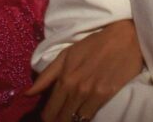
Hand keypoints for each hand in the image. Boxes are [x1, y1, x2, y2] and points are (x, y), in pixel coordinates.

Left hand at [26, 20, 142, 121]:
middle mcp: (76, 89)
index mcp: (64, 78)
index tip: (49, 117)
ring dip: (71, 120)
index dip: (46, 118)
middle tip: (59, 116)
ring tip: (70, 116)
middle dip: (57, 120)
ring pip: (75, 120)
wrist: (124, 38)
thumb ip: (46, 76)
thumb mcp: (66, 54)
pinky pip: (89, 116)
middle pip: (60, 119)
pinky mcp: (106, 95)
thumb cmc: (94, 44)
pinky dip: (84, 118)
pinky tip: (83, 114)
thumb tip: (27, 94)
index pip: (49, 112)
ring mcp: (91, 94)